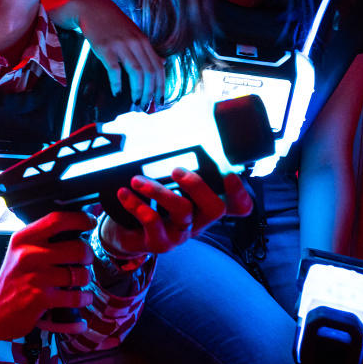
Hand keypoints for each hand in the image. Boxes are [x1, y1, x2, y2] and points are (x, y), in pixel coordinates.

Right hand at [0, 210, 95, 337]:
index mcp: (23, 238)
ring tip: (79, 282)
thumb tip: (77, 226)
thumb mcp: (20, 251)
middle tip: (85, 261)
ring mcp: (35, 277)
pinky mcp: (40, 299)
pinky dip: (83, 298)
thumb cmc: (12, 280)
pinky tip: (81, 297)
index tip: (90, 222)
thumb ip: (43, 239)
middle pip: (78, 248)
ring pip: (80, 274)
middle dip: (88, 256)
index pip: (58, 220)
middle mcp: (28, 254)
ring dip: (85, 279)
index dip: (80, 219)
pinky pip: (76, 296)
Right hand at [74, 0, 165, 108]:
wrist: (92, 8)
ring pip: (136, 72)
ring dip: (137, 90)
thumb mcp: (134, 34)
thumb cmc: (112, 23)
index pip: (158, 67)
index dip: (160, 86)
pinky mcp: (106, 48)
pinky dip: (117, 83)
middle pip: (149, 72)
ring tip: (134, 101)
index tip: (159, 99)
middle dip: (149, 92)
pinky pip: (115, 70)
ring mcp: (121, 45)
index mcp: (143, 41)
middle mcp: (135, 43)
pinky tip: (116, 92)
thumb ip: (147, 50)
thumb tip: (162, 64)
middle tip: (145, 104)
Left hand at [102, 169, 252, 257]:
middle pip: (215, 208)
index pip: (237, 205)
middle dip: (198, 186)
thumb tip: (151, 120)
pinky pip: (153, 223)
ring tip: (137, 180)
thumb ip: (164, 154)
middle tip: (176, 170)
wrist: (122, 231)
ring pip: (182, 212)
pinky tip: (124, 193)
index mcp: (203, 204)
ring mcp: (181, 234)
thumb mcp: (159, 177)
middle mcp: (198, 220)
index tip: (231, 176)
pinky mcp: (159, 243)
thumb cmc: (147, 199)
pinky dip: (137, 205)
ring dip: (160, 192)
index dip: (240, 193)